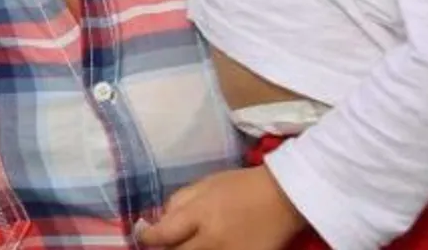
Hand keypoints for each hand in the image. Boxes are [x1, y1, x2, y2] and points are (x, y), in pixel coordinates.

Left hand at [135, 165, 306, 249]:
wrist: (284, 197)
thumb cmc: (241, 185)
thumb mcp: (205, 183)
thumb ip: (179, 201)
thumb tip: (160, 220)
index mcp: (199, 215)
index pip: (162, 235)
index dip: (147, 238)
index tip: (144, 236)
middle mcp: (211, 240)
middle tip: (164, 244)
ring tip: (189, 242)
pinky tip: (208, 247)